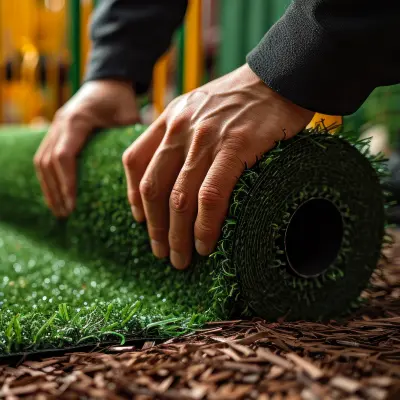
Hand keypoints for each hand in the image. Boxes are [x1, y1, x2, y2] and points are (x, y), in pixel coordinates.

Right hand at [34, 80, 139, 216]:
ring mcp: (55, 126)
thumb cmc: (120, 100)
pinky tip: (55, 194)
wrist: (107, 81)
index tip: (73, 203)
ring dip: (48, 187)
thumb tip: (145, 170)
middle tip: (66, 214)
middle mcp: (60, 123)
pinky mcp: (55, 132)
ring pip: (42, 161)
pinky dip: (47, 178)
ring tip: (59, 210)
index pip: (64, 156)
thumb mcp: (129, 115)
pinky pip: (44, 156)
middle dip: (56, 190)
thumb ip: (132, 138)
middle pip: (48, 162)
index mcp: (77, 120)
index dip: (67, 182)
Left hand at [122, 64, 313, 268]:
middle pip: (154, 188)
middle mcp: (181, 128)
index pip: (134, 162)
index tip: (141, 221)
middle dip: (154, 228)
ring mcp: (206, 139)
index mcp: (169, 119)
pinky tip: (205, 244)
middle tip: (161, 253)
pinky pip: (210, 197)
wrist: (280, 77)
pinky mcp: (235, 147)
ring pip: (179, 199)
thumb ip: (180, 133)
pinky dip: (205, 226)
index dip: (133, 197)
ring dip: (177, 236)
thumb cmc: (242, 98)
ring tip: (180, 259)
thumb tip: (174, 173)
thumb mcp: (199, 107)